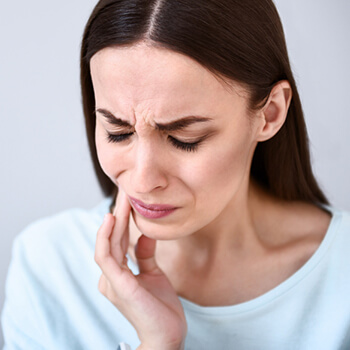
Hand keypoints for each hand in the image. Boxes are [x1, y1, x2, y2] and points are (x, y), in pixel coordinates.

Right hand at [95, 189, 186, 349]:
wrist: (167, 335)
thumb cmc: (159, 307)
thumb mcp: (153, 274)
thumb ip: (145, 255)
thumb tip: (144, 235)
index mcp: (117, 274)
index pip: (117, 241)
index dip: (122, 220)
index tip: (129, 199)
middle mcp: (110, 276)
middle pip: (112, 238)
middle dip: (118, 213)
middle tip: (124, 190)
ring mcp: (111, 281)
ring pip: (107, 244)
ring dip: (114, 220)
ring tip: (120, 199)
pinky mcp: (118, 285)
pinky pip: (106, 257)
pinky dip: (106, 237)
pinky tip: (113, 219)